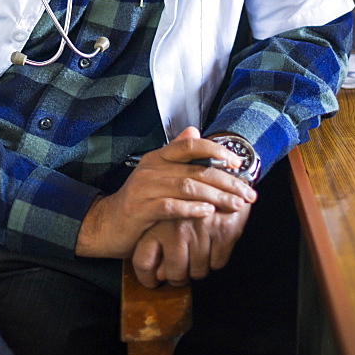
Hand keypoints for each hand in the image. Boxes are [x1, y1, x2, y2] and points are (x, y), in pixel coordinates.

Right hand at [74, 126, 255, 258]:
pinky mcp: (141, 209)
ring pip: (188, 187)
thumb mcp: (156, 174)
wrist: (107, 224)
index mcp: (158, 157)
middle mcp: (151, 168)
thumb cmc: (139, 201)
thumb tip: (194, 130)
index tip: (238, 163)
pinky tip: (208, 213)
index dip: (216, 150)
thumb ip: (175, 154)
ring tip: (235, 206)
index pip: (189, 144)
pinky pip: (172, 207)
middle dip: (227, 182)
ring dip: (216, 197)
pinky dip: (192, 209)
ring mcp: (145, 188)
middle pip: (196, 169)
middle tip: (248, 194)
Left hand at [131, 203, 251, 288]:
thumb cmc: (185, 197)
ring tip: (197, 255)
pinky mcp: (224, 230)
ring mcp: (201, 229)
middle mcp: (176, 227)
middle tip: (181, 271)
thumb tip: (157, 275)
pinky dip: (216, 259)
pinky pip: (218, 263)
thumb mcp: (161, 214)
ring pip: (198, 271)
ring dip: (199, 269)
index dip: (147, 278)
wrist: (216, 171)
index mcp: (156, 222)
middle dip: (178, 277)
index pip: (144, 262)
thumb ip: (154, 243)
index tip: (154, 280)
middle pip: (175, 274)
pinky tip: (212, 245)